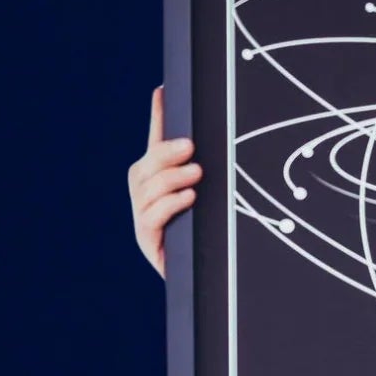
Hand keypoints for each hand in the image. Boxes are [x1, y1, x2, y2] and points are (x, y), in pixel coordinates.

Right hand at [128, 83, 200, 278]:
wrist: (214, 285)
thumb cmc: (216, 237)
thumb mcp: (217, 202)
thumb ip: (214, 177)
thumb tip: (231, 148)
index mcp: (163, 184)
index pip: (156, 143)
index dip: (158, 117)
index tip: (163, 89)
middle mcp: (147, 199)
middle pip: (144, 167)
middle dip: (164, 153)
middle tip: (190, 146)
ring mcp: (144, 221)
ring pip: (145, 191)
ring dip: (170, 178)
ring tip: (196, 174)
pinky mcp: (148, 243)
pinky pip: (150, 219)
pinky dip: (169, 205)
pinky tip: (188, 198)